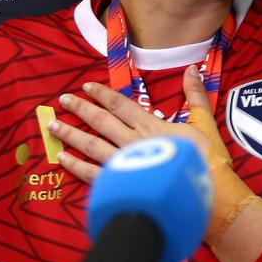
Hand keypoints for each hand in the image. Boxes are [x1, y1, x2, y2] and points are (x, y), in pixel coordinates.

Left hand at [49, 66, 256, 243]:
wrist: (208, 192)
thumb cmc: (208, 158)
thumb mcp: (204, 121)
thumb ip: (194, 94)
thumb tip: (191, 68)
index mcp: (151, 125)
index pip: (120, 104)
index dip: (101, 94)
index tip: (86, 86)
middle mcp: (132, 141)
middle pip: (101, 121)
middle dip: (80, 109)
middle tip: (63, 100)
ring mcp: (124, 163)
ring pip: (91, 145)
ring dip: (71, 135)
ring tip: (53, 127)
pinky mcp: (121, 183)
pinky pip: (93, 174)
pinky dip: (76, 166)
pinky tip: (63, 159)